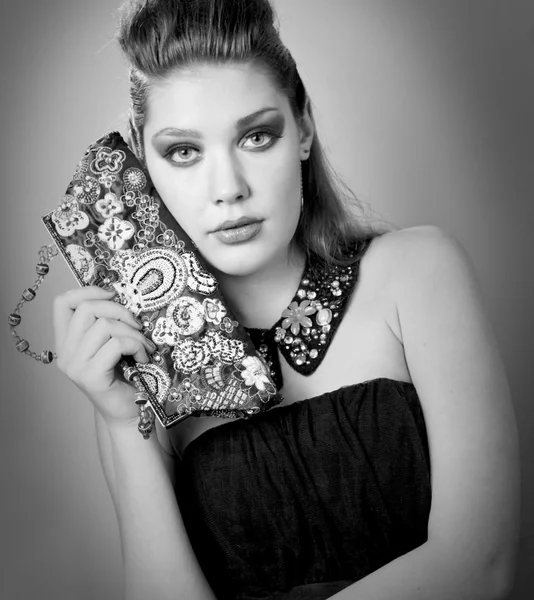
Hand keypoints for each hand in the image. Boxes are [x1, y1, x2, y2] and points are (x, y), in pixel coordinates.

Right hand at [53, 286, 155, 426]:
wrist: (127, 413)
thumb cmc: (123, 376)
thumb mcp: (110, 344)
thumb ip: (106, 323)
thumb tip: (119, 296)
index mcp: (66, 342)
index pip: (62, 303)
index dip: (87, 290)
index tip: (113, 294)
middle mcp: (65, 353)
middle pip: (86, 309)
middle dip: (119, 311)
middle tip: (137, 325)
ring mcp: (76, 365)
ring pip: (104, 326)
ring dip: (132, 332)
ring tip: (144, 346)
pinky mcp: (91, 376)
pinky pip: (116, 344)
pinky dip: (136, 346)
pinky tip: (143, 359)